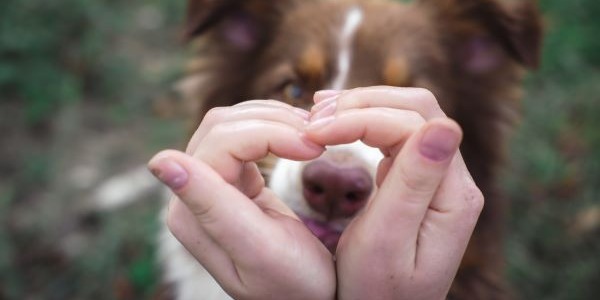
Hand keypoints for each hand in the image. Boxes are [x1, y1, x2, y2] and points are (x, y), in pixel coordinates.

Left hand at [148, 101, 335, 299]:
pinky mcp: (232, 182)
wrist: (308, 299)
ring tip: (314, 136)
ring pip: (234, 124)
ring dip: (275, 121)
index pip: (222, 141)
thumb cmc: (293, 284)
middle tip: (318, 139)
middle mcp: (192, 195)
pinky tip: (298, 140)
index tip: (315, 147)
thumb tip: (159, 160)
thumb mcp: (257, 249)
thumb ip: (211, 205)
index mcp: (193, 211)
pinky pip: (245, 137)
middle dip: (274, 122)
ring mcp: (210, 186)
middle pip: (223, 125)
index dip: (270, 132)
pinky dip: (274, 130)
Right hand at [306, 87, 483, 299]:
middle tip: (313, 116)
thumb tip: (445, 126)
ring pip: (405, 116)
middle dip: (362, 104)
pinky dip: (362, 123)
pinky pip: (395, 136)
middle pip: (416, 110)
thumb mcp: (388, 242)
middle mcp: (453, 181)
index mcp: (453, 196)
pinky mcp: (417, 180)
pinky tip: (335, 125)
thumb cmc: (378, 290)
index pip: (414, 125)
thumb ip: (414, 183)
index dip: (362, 118)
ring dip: (361, 109)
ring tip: (317, 115)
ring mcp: (437, 178)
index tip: (316, 132)